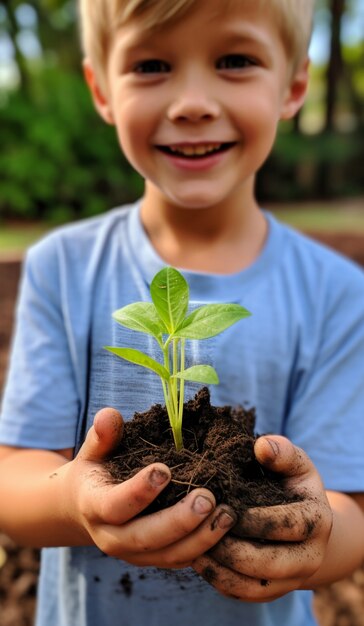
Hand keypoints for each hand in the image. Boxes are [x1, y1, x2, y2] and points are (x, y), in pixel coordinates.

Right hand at [61, 407, 236, 567]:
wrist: (85, 508)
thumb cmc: (97, 470)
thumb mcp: (94, 451)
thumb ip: (102, 435)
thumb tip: (109, 415)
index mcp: (94, 507)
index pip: (115, 505)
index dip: (139, 491)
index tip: (165, 470)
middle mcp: (111, 537)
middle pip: (146, 537)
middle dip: (179, 521)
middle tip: (207, 498)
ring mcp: (133, 554)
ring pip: (168, 555)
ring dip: (200, 537)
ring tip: (227, 513)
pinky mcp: (153, 559)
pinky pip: (180, 560)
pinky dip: (204, 548)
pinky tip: (225, 527)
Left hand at [192, 435, 332, 601]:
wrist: (303, 522)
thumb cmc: (292, 483)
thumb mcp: (294, 463)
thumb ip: (282, 452)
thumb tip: (262, 447)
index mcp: (318, 522)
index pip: (285, 525)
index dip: (252, 518)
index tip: (222, 505)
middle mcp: (309, 557)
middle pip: (268, 563)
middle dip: (231, 548)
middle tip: (201, 528)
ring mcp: (291, 580)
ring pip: (253, 586)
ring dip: (220, 567)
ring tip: (193, 545)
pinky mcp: (271, 592)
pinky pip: (242, 593)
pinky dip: (218, 579)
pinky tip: (197, 558)